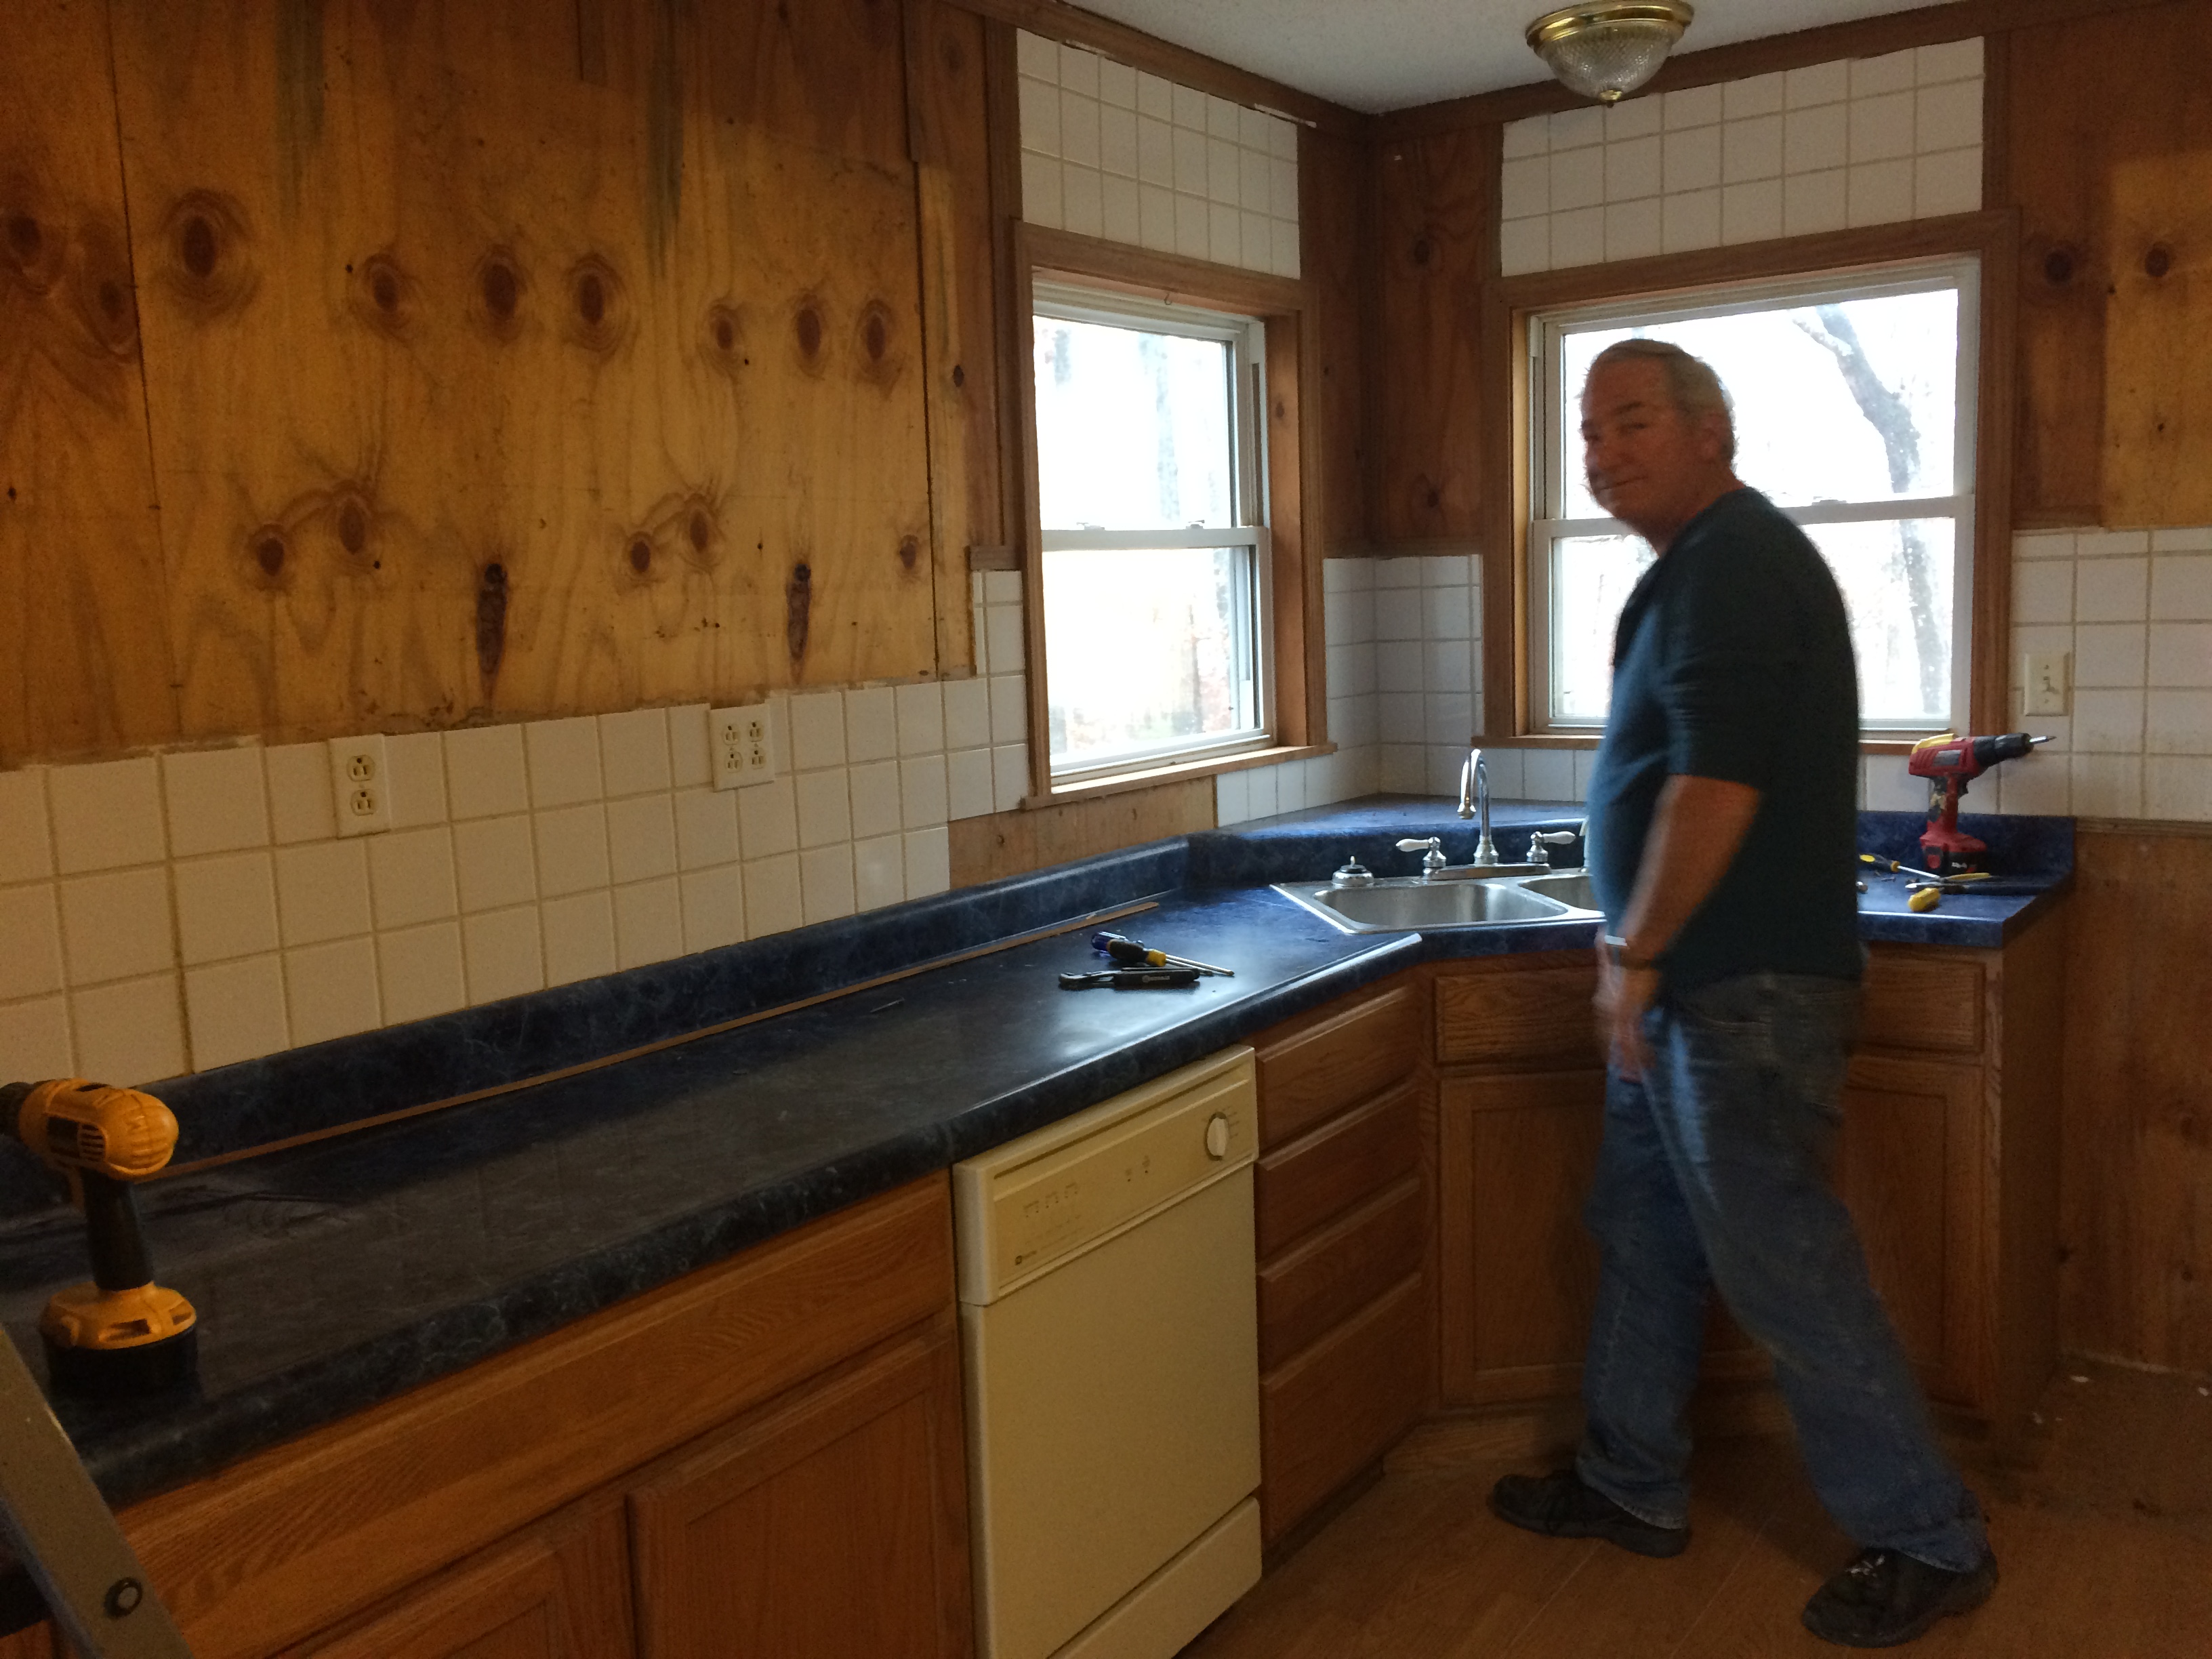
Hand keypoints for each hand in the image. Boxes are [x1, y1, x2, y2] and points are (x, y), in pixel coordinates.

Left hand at [1594, 944, 1659, 1079]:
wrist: (1633, 952)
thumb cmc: (1628, 956)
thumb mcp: (1615, 959)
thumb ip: (1606, 953)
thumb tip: (1601, 936)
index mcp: (1603, 1001)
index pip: (1605, 1027)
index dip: (1609, 1042)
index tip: (1614, 1053)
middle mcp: (1607, 1010)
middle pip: (1610, 1040)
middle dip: (1618, 1057)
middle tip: (1625, 1073)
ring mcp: (1618, 1014)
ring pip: (1622, 1044)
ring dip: (1630, 1061)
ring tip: (1635, 1075)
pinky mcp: (1630, 1016)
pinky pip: (1635, 1040)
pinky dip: (1640, 1054)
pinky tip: (1646, 1064)